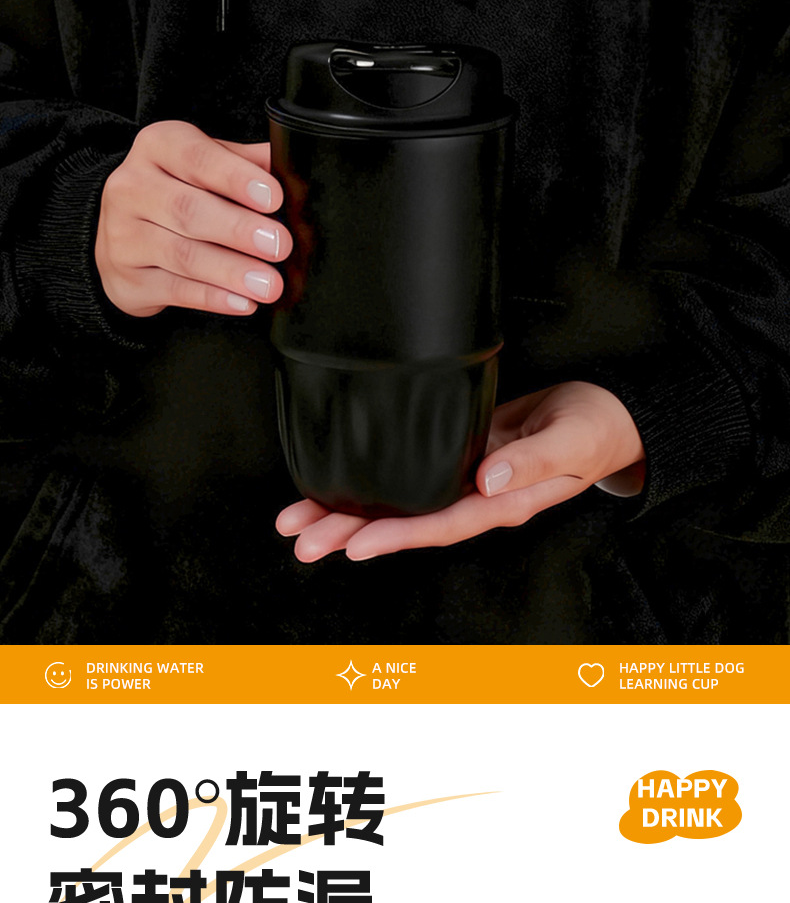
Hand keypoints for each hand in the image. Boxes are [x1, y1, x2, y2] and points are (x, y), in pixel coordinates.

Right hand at [95, 120, 290, 316]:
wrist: (124, 231)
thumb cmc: (178, 189)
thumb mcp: (208, 164)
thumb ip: (247, 162)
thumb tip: (291, 166)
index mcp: (157, 146)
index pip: (197, 158)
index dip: (236, 178)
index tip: (273, 197)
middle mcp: (131, 187)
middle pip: (188, 210)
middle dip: (239, 230)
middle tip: (278, 245)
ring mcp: (122, 235)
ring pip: (182, 255)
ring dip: (231, 271)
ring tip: (268, 282)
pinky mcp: (127, 279)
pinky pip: (174, 290)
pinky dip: (212, 297)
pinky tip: (241, 301)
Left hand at [275, 381, 644, 560]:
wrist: (609, 414)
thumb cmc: (594, 428)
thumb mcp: (570, 442)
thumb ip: (529, 461)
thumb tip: (485, 480)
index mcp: (505, 503)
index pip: (442, 524)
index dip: (397, 534)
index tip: (355, 545)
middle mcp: (479, 498)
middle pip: (407, 523)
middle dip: (351, 531)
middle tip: (301, 539)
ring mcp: (468, 479)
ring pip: (401, 502)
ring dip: (350, 512)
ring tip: (299, 521)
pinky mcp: (463, 454)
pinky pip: (410, 475)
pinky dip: (375, 481)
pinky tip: (342, 483)